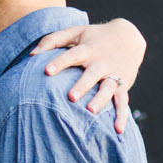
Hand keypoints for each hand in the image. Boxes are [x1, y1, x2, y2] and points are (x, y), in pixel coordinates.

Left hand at [30, 18, 144, 132]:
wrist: (130, 37)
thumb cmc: (94, 37)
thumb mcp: (75, 32)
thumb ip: (52, 40)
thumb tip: (31, 55)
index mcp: (89, 49)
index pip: (73, 55)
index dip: (60, 62)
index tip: (46, 71)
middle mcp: (102, 62)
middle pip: (92, 74)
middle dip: (83, 85)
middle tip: (71, 97)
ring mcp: (114, 74)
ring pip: (108, 88)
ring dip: (101, 100)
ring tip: (90, 111)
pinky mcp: (123, 85)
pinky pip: (123, 102)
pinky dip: (122, 116)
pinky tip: (118, 131)